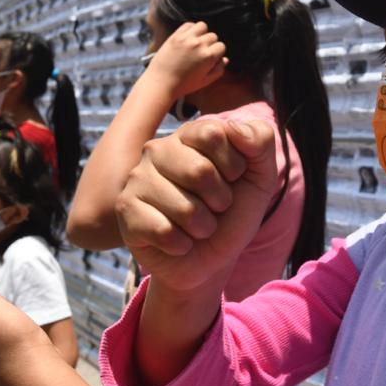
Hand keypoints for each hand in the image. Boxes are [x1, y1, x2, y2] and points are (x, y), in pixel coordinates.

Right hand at [115, 118, 276, 292]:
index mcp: (188, 135)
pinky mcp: (125, 210)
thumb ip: (260, 140)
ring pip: (184, 207)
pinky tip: (177, 241)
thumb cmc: (232, 213)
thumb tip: (234, 126)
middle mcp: (157, 150)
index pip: (213, 134)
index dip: (233, 165)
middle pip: (199, 170)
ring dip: (203, 227)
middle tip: (215, 207)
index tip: (233, 178)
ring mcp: (137, 179)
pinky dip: (181, 244)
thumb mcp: (260, 176)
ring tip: (197, 226)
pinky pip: (163, 231)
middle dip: (219, 200)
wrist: (211, 259)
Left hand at [143, 22, 227, 98]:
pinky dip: (190, 29)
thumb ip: (218, 70)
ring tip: (196, 42)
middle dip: (210, 43)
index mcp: (209, 56)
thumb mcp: (205, 81)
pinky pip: (188, 24)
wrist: (161, 82)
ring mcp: (187, 38)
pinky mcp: (176, 35)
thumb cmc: (184, 84)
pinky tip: (188, 38)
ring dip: (202, 33)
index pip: (221, 46)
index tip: (211, 57)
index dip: (217, 52)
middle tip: (201, 52)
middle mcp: (199, 44)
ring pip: (202, 26)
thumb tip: (225, 59)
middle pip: (213, 36)